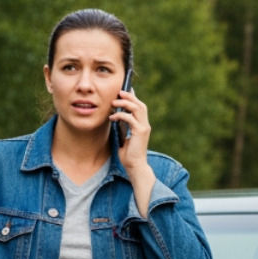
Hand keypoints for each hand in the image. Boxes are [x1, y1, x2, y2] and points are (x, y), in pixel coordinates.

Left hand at [111, 89, 155, 217]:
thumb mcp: (124, 137)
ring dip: (125, 103)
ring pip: (137, 108)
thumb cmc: (128, 154)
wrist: (135, 166)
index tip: (122, 92)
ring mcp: (144, 128)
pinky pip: (130, 118)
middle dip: (130, 96)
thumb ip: (122, 127)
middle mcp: (145, 125)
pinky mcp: (140, 133)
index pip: (140, 107)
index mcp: (142, 125)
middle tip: (119, 92)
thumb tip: (115, 116)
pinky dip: (121, 115)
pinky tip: (112, 118)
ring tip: (114, 102)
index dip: (132, 98)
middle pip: (140, 104)